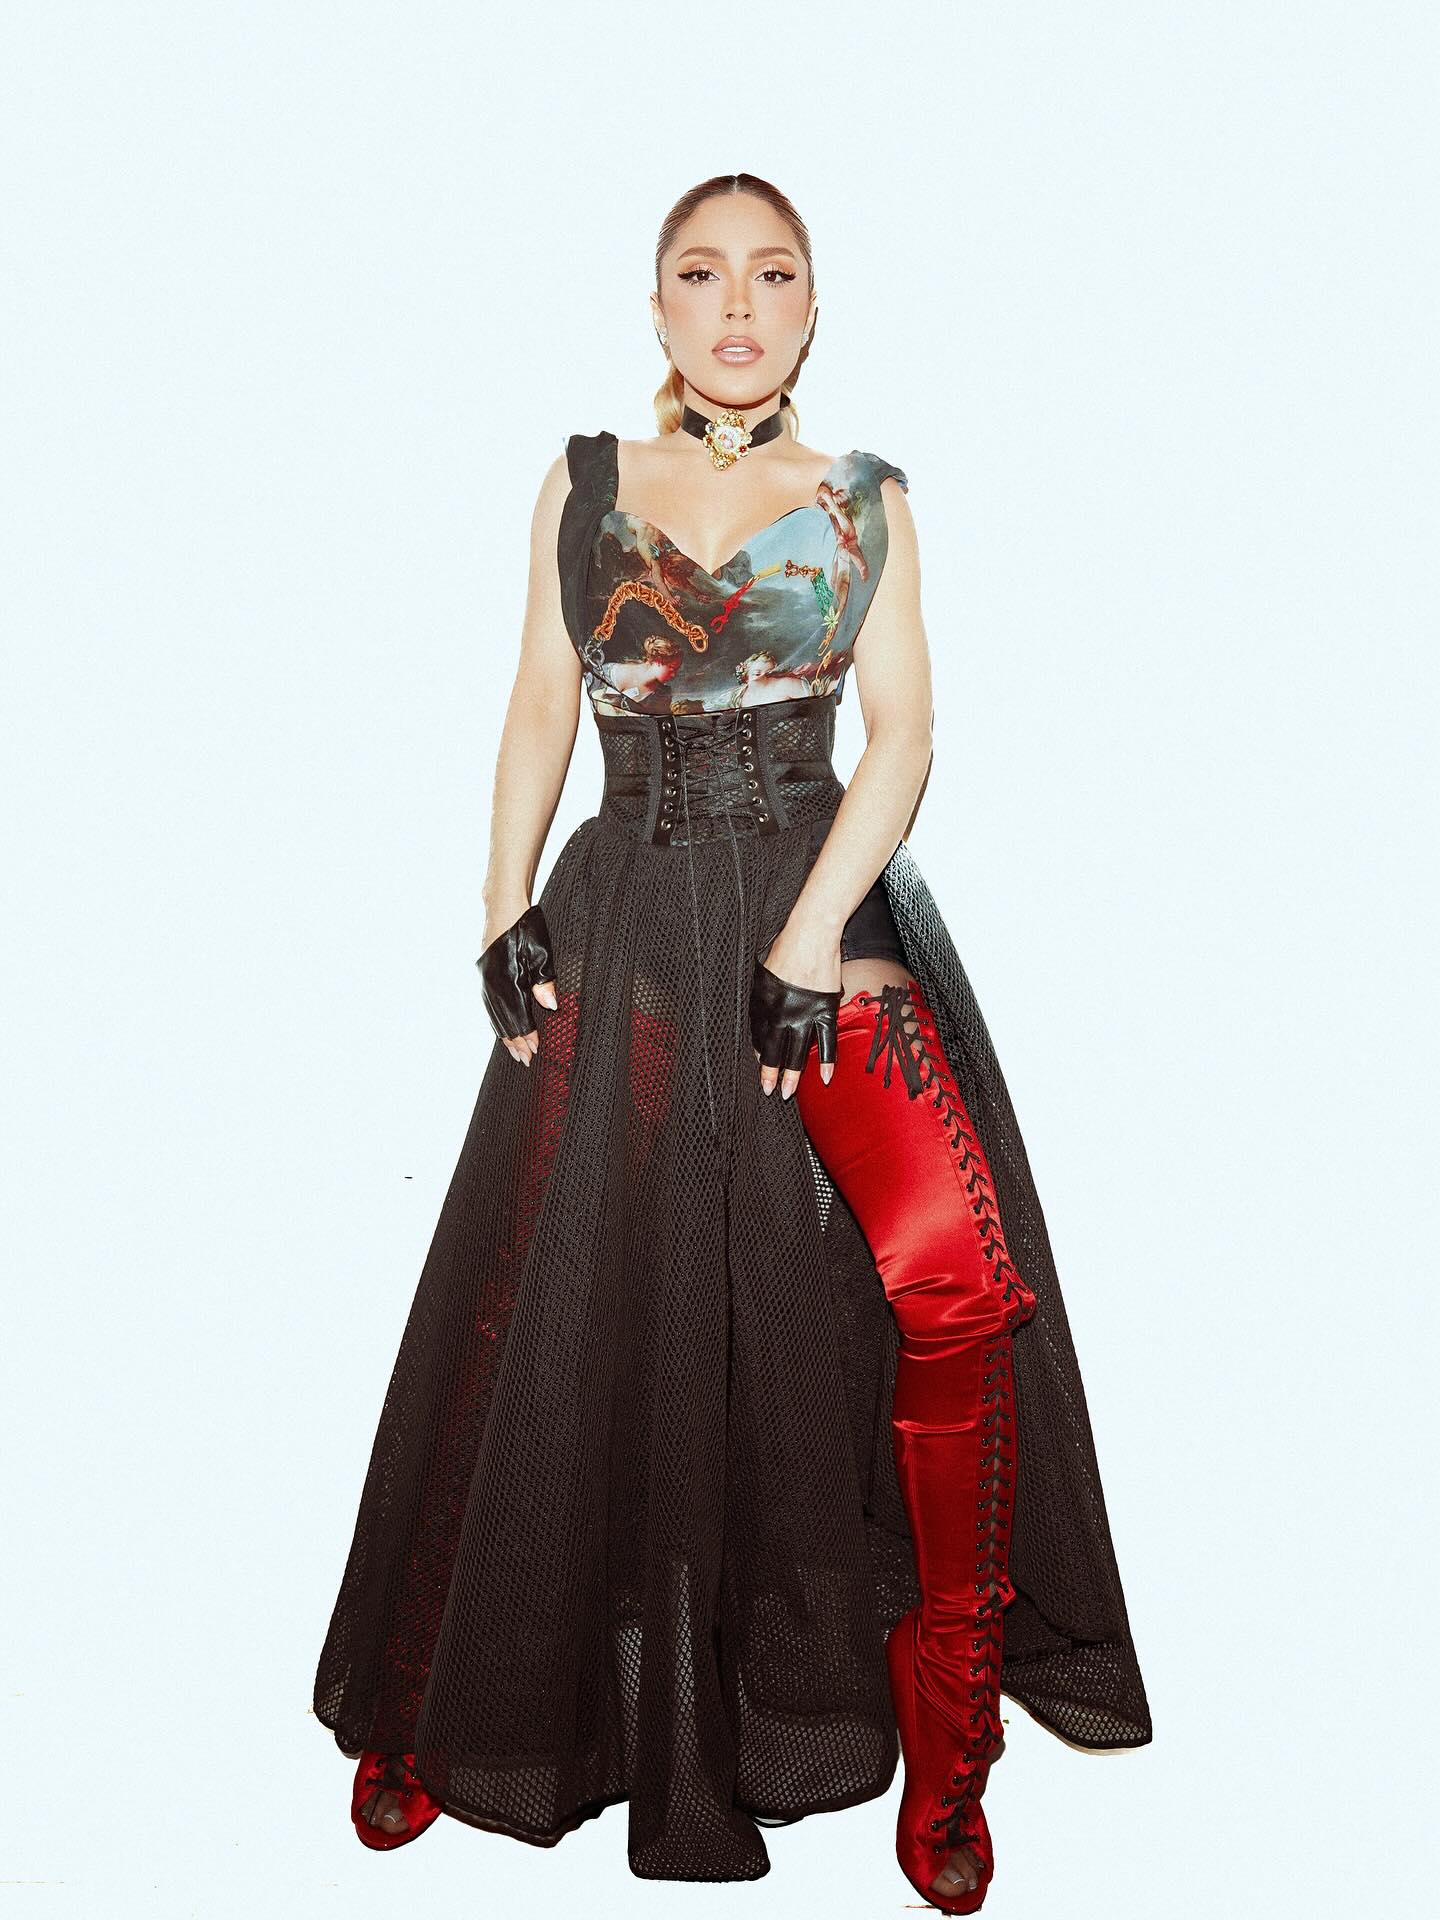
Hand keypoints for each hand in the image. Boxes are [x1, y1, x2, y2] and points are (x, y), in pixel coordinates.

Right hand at [476, 903, 557, 1063]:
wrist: (503, 905)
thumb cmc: (526, 926)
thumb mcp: (541, 952)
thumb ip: (545, 982)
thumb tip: (549, 1007)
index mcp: (507, 979)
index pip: (518, 1015)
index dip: (527, 1034)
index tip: (535, 1050)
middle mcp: (491, 982)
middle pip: (503, 1019)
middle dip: (515, 1041)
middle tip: (524, 1059)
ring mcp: (484, 978)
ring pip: (493, 1014)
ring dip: (504, 1033)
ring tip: (513, 1049)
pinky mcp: (483, 974)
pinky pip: (488, 1004)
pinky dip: (495, 1019)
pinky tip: (501, 1027)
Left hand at [749, 954, 840, 1100]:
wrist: (810, 935)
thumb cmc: (785, 947)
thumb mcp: (762, 972)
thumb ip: (762, 995)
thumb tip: (762, 1015)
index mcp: (762, 1004)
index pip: (757, 1036)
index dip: (758, 1052)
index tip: (760, 1062)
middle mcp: (781, 1014)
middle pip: (773, 1051)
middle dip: (769, 1073)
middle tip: (768, 1090)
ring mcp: (804, 1015)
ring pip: (797, 1053)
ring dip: (792, 1076)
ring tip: (788, 1092)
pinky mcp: (825, 1011)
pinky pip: (827, 1042)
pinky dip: (828, 1062)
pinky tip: (826, 1078)